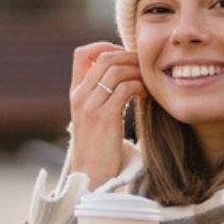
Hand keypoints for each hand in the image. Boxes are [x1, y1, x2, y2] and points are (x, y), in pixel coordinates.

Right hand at [67, 42, 144, 186]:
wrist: (91, 176)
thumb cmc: (98, 148)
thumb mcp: (93, 117)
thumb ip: (101, 96)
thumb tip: (124, 76)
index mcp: (75, 93)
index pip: (82, 54)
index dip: (105, 47)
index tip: (124, 56)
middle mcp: (79, 96)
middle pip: (104, 57)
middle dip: (129, 56)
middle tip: (145, 66)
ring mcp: (90, 106)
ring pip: (116, 70)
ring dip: (137, 71)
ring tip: (148, 82)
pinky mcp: (104, 118)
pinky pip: (125, 88)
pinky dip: (140, 86)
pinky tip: (146, 94)